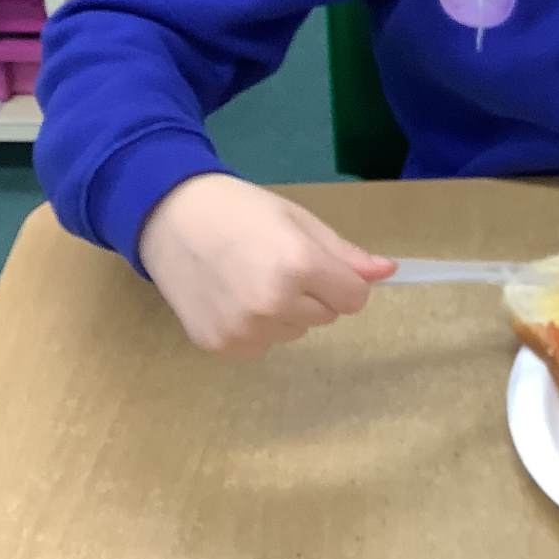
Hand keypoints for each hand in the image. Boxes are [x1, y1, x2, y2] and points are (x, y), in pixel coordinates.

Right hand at [136, 174, 395, 356]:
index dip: (342, 280)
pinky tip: (232, 297)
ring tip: (250, 278)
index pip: (355, 298)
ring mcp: (244, 330)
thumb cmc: (240, 211)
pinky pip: (263, 344)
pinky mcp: (221, 347)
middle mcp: (273, 304)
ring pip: (296, 331)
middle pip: (327, 316)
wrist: (169, 218)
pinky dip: (257, 327)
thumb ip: (345, 254)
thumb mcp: (299, 221)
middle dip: (314, 294)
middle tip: (275, 263)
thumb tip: (389, 272)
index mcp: (299, 266)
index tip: (318, 263)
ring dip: (285, 312)